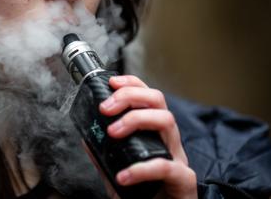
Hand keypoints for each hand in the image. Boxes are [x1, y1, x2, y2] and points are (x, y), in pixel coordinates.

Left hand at [99, 75, 196, 198]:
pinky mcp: (184, 180)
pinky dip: (142, 168)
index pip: (148, 97)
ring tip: (113, 132)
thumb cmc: (146, 196)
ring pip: (166, 121)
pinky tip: (124, 176)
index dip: (132, 84)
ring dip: (136, 119)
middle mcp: (168, 142)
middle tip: (106, 108)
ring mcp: (178, 158)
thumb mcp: (120, 173)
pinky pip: (165, 166)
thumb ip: (105, 157)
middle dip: (130, 96)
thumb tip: (86, 138)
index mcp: (155, 136)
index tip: (111, 83)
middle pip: (158, 100)